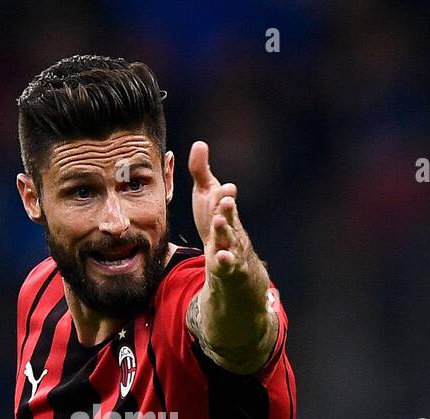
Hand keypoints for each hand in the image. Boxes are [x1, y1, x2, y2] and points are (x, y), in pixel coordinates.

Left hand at [189, 140, 250, 278]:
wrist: (226, 257)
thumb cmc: (214, 221)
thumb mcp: (206, 195)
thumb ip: (201, 172)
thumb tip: (199, 143)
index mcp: (223, 207)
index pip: (225, 198)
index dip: (225, 193)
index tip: (227, 187)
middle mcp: (230, 224)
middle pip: (230, 215)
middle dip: (228, 207)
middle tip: (227, 198)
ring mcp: (230, 245)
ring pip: (229, 237)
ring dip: (225, 229)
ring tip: (219, 221)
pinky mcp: (226, 264)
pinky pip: (227, 262)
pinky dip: (225, 259)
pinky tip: (219, 256)